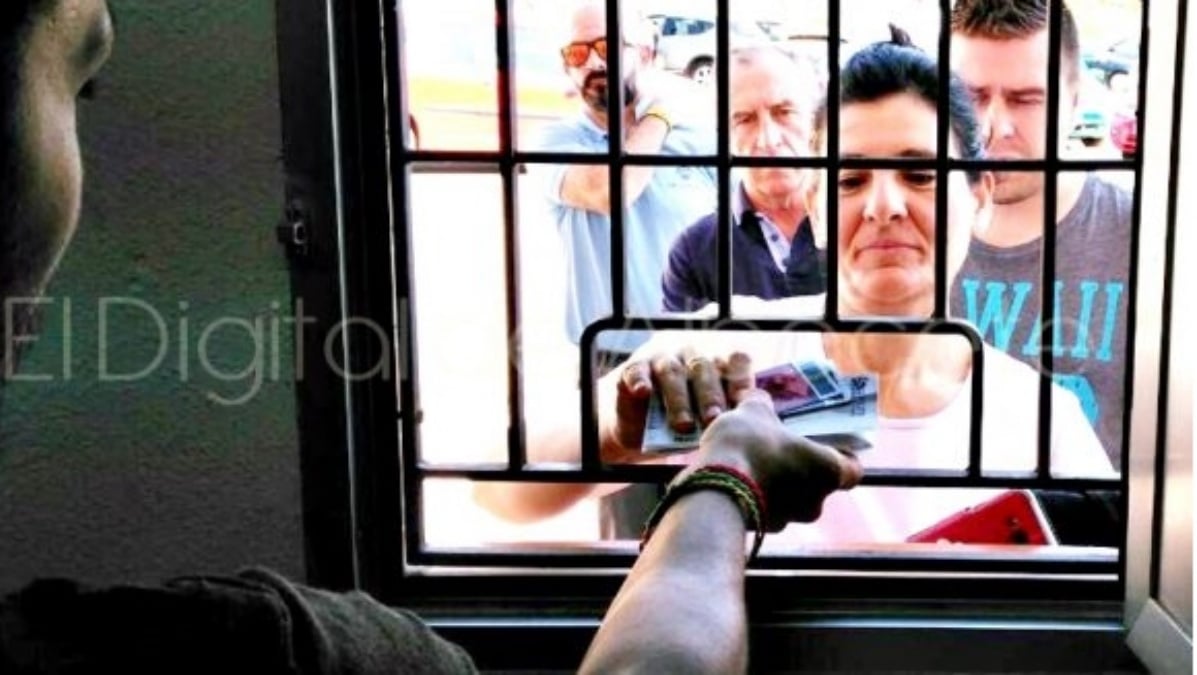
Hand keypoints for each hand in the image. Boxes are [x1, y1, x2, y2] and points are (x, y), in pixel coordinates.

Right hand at [601, 348, 752, 462]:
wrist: (638, 434)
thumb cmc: (682, 427)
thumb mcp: (705, 424)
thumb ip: (724, 420)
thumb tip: (746, 427)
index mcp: (717, 369)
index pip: (735, 361)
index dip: (740, 379)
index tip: (743, 403)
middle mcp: (691, 358)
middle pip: (704, 368)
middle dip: (710, 395)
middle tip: (713, 420)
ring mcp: (661, 360)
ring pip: (672, 371)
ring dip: (679, 398)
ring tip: (683, 424)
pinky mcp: (634, 369)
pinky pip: (638, 370)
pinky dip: (640, 380)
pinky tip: (644, 392)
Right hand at [688, 388, 863, 530]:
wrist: (714, 490)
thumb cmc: (747, 446)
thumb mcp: (753, 411)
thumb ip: (762, 403)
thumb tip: (759, 398)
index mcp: (829, 470)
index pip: (853, 470)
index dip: (842, 458)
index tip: (824, 446)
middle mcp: (816, 502)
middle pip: (817, 485)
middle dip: (800, 470)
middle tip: (779, 449)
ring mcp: (789, 520)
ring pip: (790, 500)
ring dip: (776, 484)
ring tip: (751, 462)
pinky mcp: (762, 530)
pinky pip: (764, 510)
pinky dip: (755, 496)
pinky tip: (735, 479)